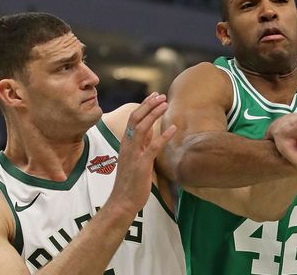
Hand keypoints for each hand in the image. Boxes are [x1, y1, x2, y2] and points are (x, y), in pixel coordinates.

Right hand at [107, 93, 176, 215]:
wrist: (122, 201)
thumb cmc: (130, 181)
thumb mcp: (135, 157)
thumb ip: (142, 143)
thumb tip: (151, 128)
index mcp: (126, 143)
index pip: (133, 119)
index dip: (144, 106)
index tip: (155, 96)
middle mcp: (128, 146)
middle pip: (136, 119)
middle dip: (148, 105)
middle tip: (161, 95)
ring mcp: (134, 154)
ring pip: (142, 128)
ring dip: (154, 114)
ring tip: (165, 104)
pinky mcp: (142, 164)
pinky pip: (153, 147)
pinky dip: (163, 136)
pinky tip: (173, 128)